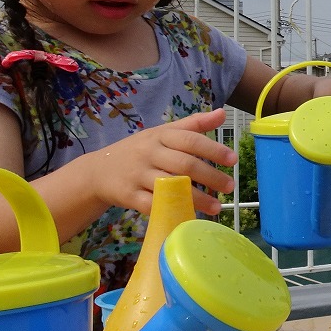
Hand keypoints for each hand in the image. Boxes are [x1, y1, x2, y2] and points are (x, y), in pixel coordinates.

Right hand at [85, 109, 237, 215]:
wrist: (97, 171)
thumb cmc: (139, 151)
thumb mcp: (163, 133)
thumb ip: (193, 125)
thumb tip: (222, 113)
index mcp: (160, 135)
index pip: (190, 140)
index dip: (213, 149)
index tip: (233, 160)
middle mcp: (149, 153)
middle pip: (184, 164)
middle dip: (210, 176)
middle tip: (229, 186)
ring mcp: (137, 174)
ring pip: (171, 186)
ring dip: (196, 198)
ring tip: (217, 207)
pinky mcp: (128, 195)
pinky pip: (153, 205)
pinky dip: (172, 211)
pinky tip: (189, 216)